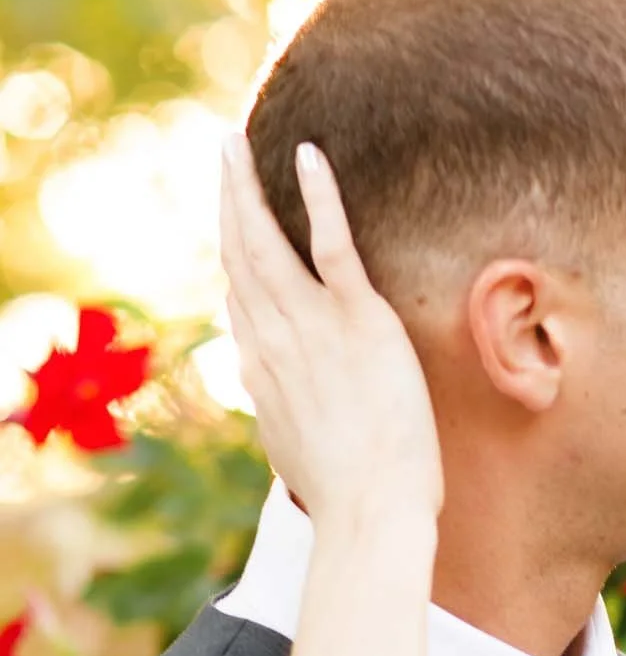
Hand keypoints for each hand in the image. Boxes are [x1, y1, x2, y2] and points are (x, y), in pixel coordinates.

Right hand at [220, 134, 444, 534]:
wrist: (371, 513)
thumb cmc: (350, 499)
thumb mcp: (300, 454)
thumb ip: (288, 418)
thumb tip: (281, 410)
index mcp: (260, 371)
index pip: (239, 299)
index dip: (233, 255)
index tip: (233, 222)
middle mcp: (272, 340)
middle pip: (238, 255)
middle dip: (227, 200)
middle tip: (224, 153)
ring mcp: (311, 326)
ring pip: (266, 240)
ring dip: (247, 185)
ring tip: (237, 142)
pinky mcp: (358, 320)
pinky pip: (332, 244)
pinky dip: (318, 195)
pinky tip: (307, 154)